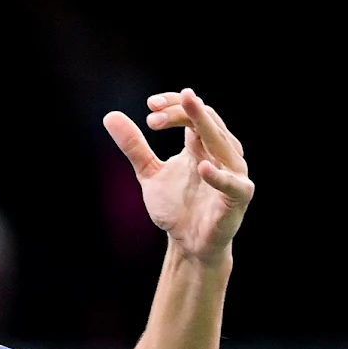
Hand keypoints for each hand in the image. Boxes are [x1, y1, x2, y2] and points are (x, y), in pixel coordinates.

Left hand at [103, 88, 253, 265]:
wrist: (188, 243)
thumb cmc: (175, 206)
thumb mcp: (149, 173)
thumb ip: (134, 146)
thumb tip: (109, 115)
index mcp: (201, 145)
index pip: (192, 113)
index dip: (174, 105)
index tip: (150, 105)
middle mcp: (220, 153)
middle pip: (206, 121)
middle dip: (183, 111)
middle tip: (155, 110)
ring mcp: (232, 173)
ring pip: (223, 142)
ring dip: (204, 126)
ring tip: (187, 111)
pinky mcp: (238, 196)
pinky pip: (231, 183)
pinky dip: (218, 176)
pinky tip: (202, 166)